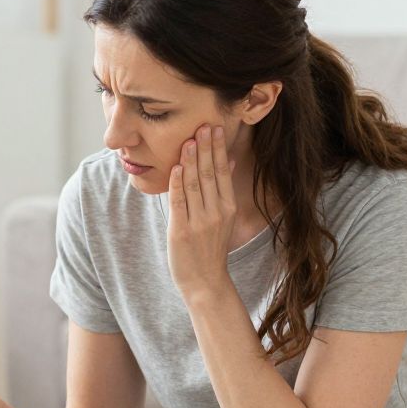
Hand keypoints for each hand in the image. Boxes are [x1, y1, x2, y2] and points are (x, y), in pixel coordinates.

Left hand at [166, 123, 237, 301]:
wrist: (205, 282)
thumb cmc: (211, 248)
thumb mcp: (224, 218)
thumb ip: (223, 189)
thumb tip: (230, 159)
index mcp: (227, 207)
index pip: (222, 172)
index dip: (218, 149)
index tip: (214, 128)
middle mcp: (216, 213)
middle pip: (210, 174)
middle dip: (205, 148)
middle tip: (202, 125)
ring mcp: (199, 222)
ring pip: (195, 184)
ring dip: (191, 160)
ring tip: (189, 139)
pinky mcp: (181, 231)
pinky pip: (179, 202)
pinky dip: (177, 183)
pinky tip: (176, 167)